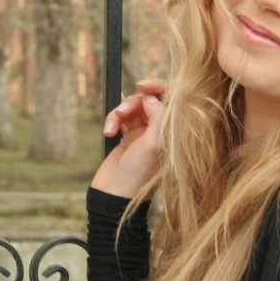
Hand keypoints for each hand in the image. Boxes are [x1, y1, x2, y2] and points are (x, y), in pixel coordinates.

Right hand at [91, 79, 166, 198]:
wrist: (114, 195)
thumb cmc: (138, 174)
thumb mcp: (153, 144)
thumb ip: (158, 116)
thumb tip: (151, 97)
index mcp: (172, 132)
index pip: (171, 99)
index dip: (157, 87)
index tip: (141, 85)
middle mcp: (160, 131)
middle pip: (148, 100)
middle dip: (133, 102)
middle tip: (122, 112)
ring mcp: (143, 133)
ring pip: (131, 107)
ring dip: (118, 113)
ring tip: (111, 129)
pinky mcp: (127, 136)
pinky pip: (120, 117)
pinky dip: (112, 120)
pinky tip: (108, 132)